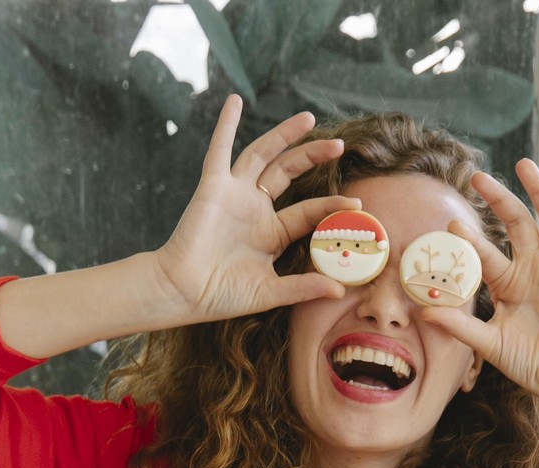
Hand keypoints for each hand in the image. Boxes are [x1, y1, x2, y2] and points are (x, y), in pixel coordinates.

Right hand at [153, 94, 362, 320]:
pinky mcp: (212, 187)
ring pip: (262, 155)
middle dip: (312, 156)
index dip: (332, 206)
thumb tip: (340, 291)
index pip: (308, 211)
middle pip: (288, 172)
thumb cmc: (219, 296)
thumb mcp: (269, 292)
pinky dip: (225, 125)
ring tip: (308, 118)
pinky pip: (219, 150)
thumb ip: (303, 288)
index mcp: (270, 233)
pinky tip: (234, 102)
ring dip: (283, 135)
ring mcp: (233, 194)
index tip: (357, 203)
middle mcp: (254, 209)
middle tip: (339, 145)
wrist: (182, 292)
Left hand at [421, 160, 538, 412]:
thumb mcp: (487, 342)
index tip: (450, 223)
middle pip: (514, 222)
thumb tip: (423, 312)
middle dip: (497, 198)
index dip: (469, 239)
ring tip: (523, 164)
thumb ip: (458, 325)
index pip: (484, 252)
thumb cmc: (526, 361)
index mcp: (507, 281)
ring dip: (538, 189)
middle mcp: (532, 266)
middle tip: (477, 177)